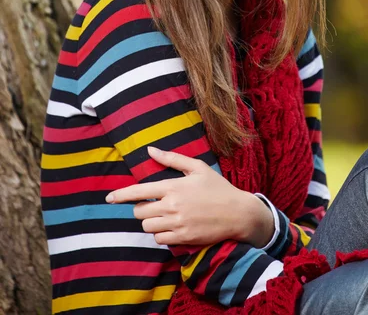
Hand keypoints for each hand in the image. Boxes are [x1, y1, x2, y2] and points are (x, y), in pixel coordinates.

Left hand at [105, 146, 274, 247]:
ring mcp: (177, 224)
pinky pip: (159, 239)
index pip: (139, 192)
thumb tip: (150, 150)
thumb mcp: (197, 167)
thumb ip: (171, 158)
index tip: (109, 198)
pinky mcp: (183, 238)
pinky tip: (171, 226)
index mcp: (173, 186)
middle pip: (139, 212)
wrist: (237, 213)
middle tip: (154, 204)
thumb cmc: (217, 187)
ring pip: (147, 227)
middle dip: (142, 208)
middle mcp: (172, 206)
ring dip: (151, 222)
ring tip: (164, 215)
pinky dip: (161, 234)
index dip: (121, 195)